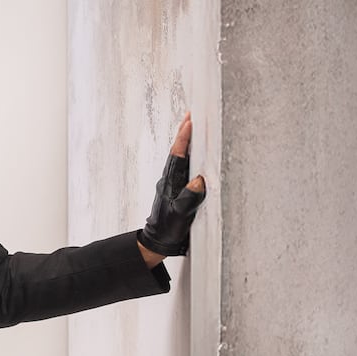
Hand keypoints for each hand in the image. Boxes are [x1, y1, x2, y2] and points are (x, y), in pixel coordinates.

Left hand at [138, 112, 205, 264]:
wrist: (157, 241)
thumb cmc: (168, 228)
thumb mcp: (180, 215)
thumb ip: (189, 198)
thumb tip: (199, 179)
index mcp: (171, 181)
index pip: (178, 154)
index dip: (184, 138)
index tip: (190, 121)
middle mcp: (171, 178)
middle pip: (178, 150)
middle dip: (184, 132)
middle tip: (191, 114)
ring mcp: (173, 183)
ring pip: (180, 157)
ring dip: (186, 142)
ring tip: (193, 126)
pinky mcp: (177, 189)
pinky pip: (183, 167)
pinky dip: (189, 155)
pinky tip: (195, 153)